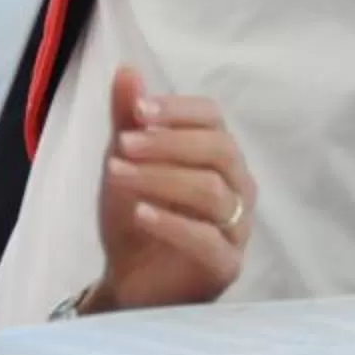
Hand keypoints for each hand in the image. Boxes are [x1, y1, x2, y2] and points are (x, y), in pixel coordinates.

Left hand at [90, 66, 254, 310]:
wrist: (129, 283)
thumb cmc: (135, 218)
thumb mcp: (124, 165)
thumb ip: (128, 121)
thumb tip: (127, 70)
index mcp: (218, 156)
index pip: (213, 119)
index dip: (178, 111)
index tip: (138, 110)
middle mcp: (238, 186)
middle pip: (218, 150)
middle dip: (168, 143)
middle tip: (123, 145)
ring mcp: (237, 227)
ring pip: (211, 190)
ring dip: (160, 178)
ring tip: (116, 176)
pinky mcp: (226, 265)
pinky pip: (207, 238)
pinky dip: (172, 222)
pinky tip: (139, 213)